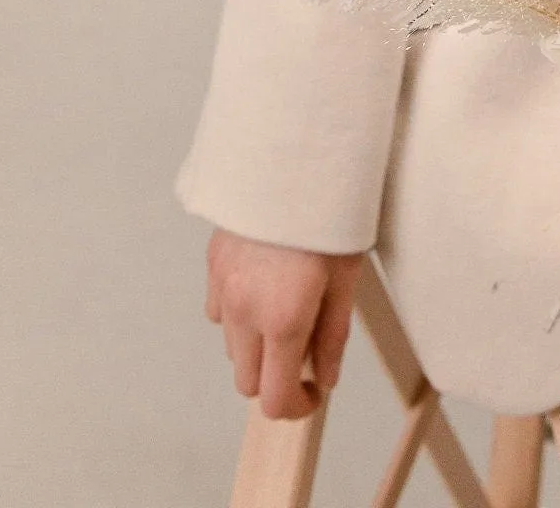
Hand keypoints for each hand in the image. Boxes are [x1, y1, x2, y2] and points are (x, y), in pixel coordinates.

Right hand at [205, 229, 362, 418]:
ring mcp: (223, 287)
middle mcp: (245, 310)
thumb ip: (333, 335)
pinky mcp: (213, 263)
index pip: (275, 398)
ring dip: (256, 345)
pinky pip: (219, 309)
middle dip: (275, 378)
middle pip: (247, 381)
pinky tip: (265, 283)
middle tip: (305, 352)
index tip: (314, 393)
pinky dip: (239, 312)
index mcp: (283, 318)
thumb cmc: (328, 211)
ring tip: (287, 308)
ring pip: (231, 345)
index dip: (297, 408)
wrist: (291, 152)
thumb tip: (326, 377)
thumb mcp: (347, 276)